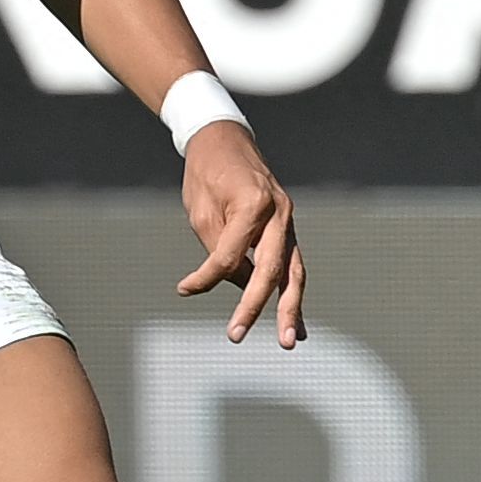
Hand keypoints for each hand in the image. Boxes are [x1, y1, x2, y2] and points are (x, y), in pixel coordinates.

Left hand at [175, 122, 305, 347]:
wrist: (225, 140)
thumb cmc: (207, 174)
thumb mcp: (201, 209)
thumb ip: (218, 250)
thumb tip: (233, 285)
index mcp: (254, 204)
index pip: (230, 254)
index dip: (206, 276)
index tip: (184, 288)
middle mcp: (280, 213)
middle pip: (271, 270)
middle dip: (255, 306)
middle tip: (237, 334)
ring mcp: (289, 221)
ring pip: (293, 271)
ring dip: (292, 308)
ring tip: (290, 341)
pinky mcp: (287, 228)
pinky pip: (292, 264)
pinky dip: (292, 292)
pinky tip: (296, 322)